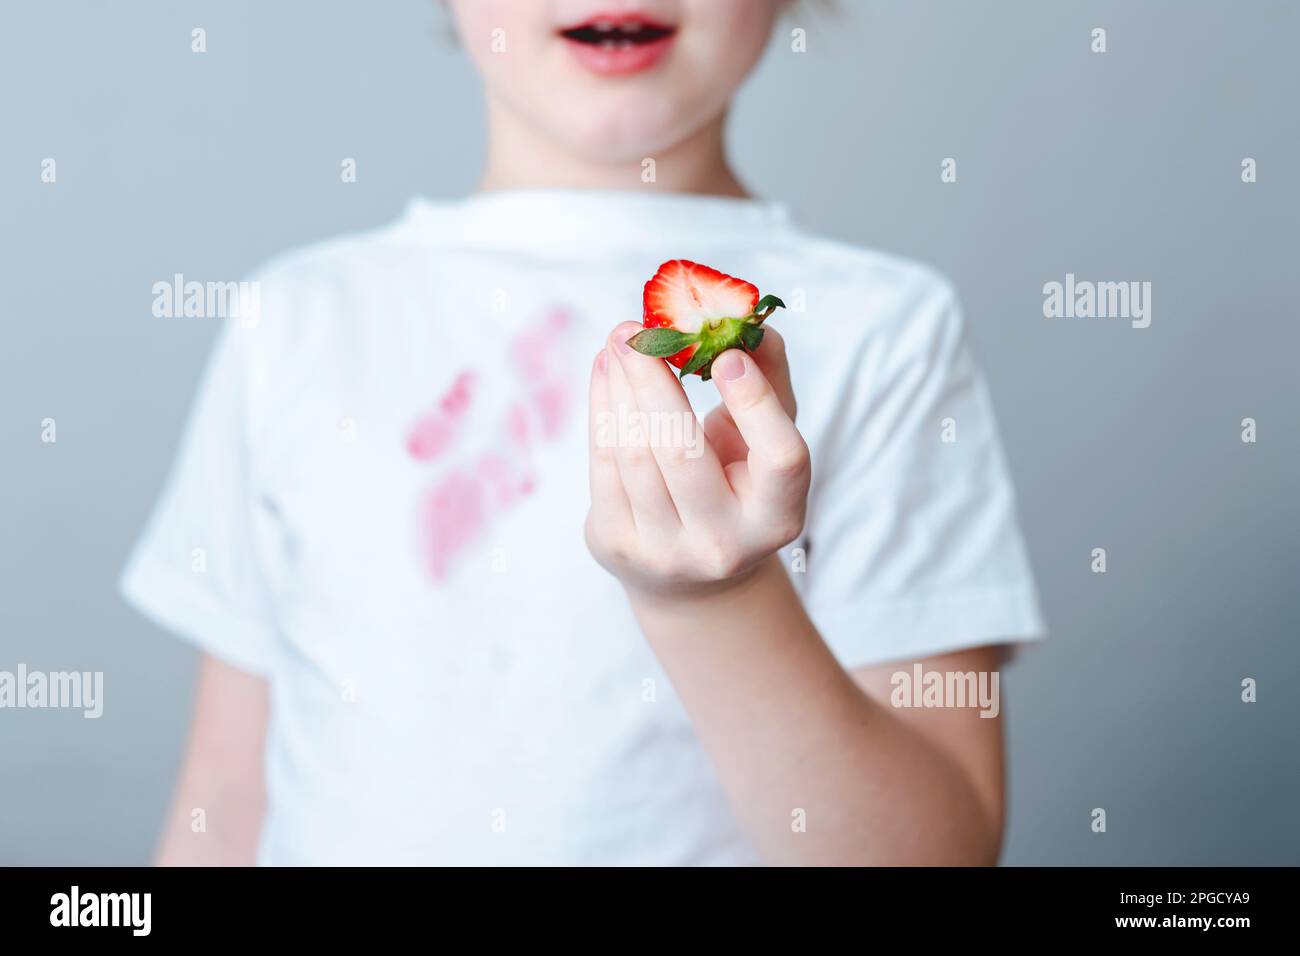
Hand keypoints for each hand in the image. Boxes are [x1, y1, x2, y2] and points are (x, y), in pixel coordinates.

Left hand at [585, 321, 810, 597]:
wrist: (690, 574)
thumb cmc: (737, 486)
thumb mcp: (765, 443)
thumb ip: (769, 382)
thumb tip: (752, 324)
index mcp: (777, 516)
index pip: (781, 458)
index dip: (757, 404)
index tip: (727, 355)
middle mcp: (724, 544)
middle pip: (684, 452)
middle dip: (654, 379)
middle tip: (637, 329)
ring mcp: (665, 552)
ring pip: (634, 453)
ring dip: (619, 386)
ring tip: (619, 343)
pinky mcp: (616, 545)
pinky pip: (603, 463)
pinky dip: (601, 408)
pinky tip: (605, 374)